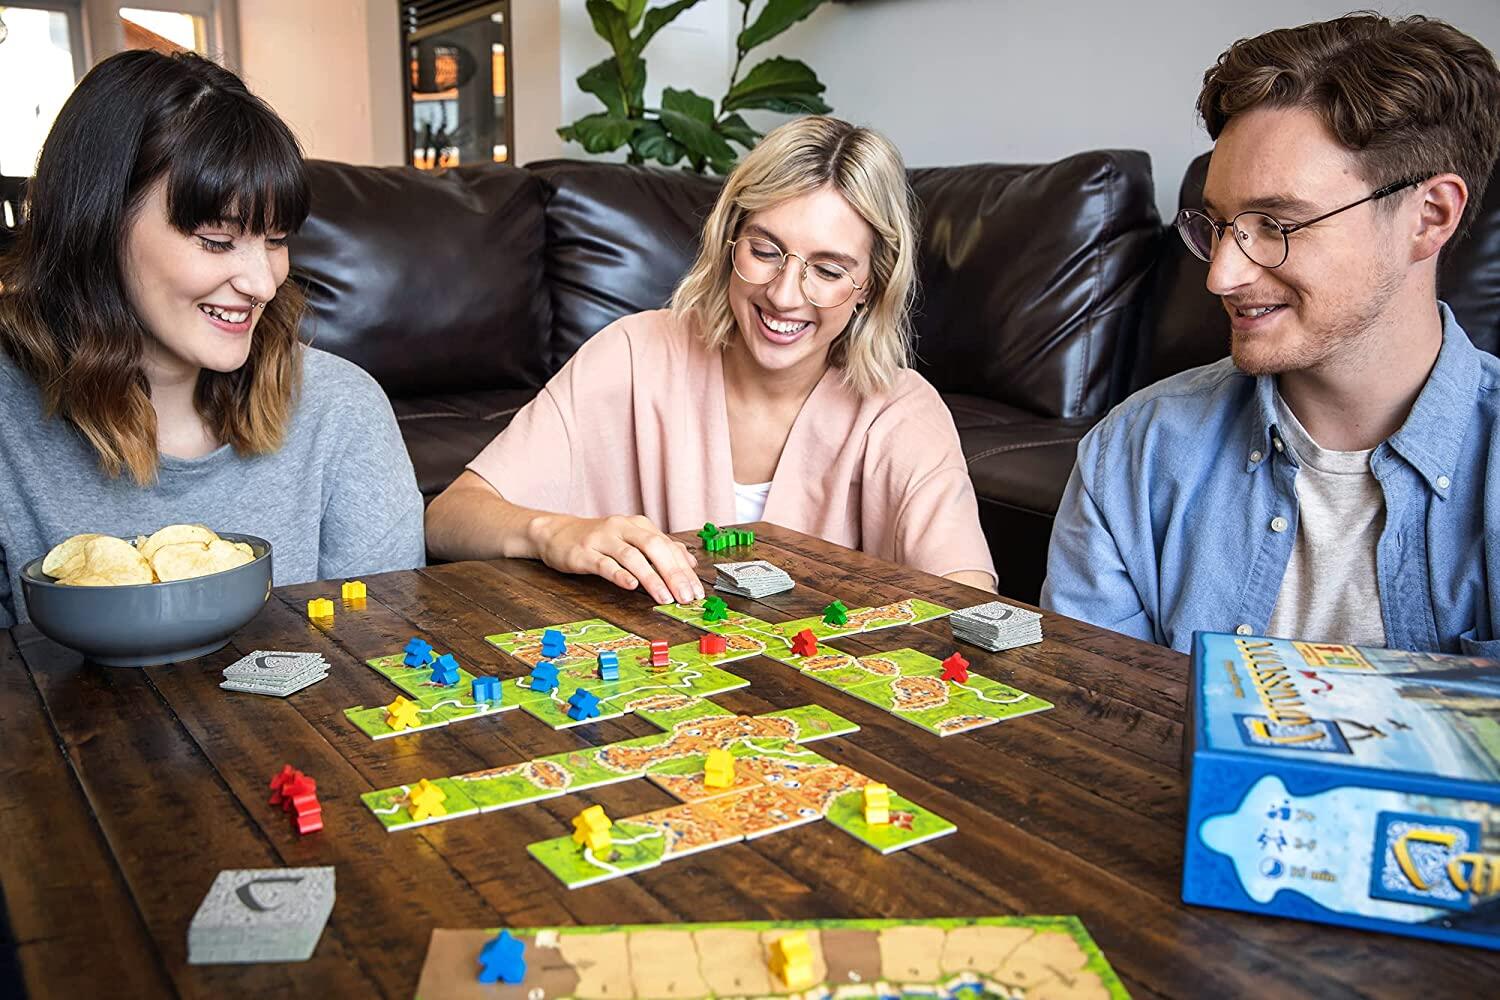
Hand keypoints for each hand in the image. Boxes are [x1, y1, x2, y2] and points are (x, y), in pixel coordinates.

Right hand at [529, 513, 703, 604]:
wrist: (557, 533)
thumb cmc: (599, 540)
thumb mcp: (631, 540)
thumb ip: (660, 549)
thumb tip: (689, 562)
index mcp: (638, 525)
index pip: (668, 546)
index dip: (684, 570)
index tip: (696, 592)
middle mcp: (622, 528)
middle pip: (654, 547)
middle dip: (673, 574)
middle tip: (685, 597)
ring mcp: (602, 539)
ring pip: (632, 557)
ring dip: (651, 578)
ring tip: (664, 597)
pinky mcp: (583, 553)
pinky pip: (604, 563)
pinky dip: (619, 574)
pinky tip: (631, 585)